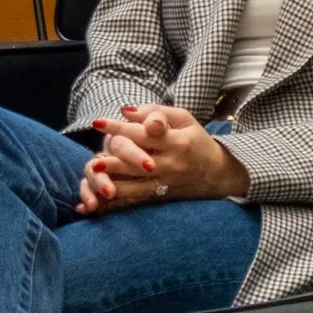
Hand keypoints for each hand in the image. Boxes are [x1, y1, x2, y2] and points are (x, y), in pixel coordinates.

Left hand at [74, 104, 249, 214]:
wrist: (218, 174)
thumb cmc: (195, 140)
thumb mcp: (183, 119)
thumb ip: (155, 113)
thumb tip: (125, 111)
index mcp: (178, 142)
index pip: (144, 133)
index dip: (121, 128)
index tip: (97, 123)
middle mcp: (172, 164)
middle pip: (139, 162)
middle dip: (116, 161)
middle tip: (95, 161)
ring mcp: (166, 182)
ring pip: (138, 185)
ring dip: (115, 183)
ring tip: (96, 179)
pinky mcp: (162, 196)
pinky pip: (138, 200)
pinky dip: (119, 201)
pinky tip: (100, 201)